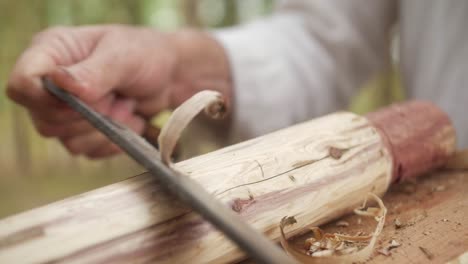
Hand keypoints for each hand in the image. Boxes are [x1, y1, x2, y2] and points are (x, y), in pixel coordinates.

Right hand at [7, 25, 231, 158]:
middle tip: (117, 97)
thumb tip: (60, 83)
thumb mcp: (123, 56)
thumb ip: (94, 72)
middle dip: (88, 116)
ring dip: (105, 129)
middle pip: (46, 121)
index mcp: (52, 53)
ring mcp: (67, 111)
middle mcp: (52, 85)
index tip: (80, 100)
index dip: (44, 99)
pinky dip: (114, 141)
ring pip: (68, 141)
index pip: (23, 84)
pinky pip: (89, 150)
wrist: (171, 76)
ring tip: (127, 105)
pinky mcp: (84, 132)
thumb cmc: (146, 54)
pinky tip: (130, 119)